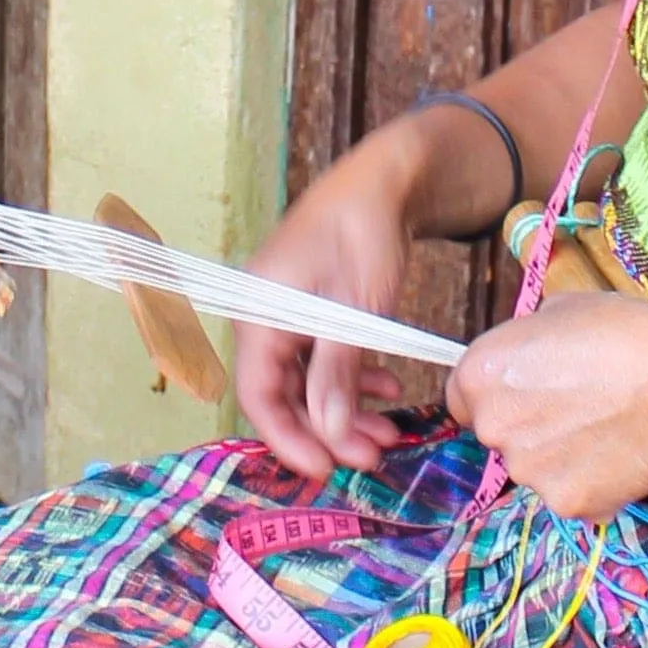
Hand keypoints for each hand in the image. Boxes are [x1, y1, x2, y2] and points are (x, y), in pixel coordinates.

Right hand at [234, 136, 422, 480]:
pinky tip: (387, 389)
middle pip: (283, 394)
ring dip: (345, 411)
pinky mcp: (312, 310)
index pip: (258, 395)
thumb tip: (331, 435)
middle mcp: (265, 317)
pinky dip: (352, 380)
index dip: (289, 439)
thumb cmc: (367, 229)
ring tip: (389, 432)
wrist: (387, 176)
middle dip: (327, 431)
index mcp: (261, 313)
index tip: (326, 471)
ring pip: (307, 382)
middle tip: (374, 457)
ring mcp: (288, 314)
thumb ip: (338, 371)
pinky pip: (322, 359)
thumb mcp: (358, 306)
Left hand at [446, 293, 647, 521]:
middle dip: (529, 426)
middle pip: (497, 436)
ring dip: (561, 456)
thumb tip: (529, 354)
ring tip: (609, 428)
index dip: (496, 394)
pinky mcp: (565, 503)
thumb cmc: (627, 335)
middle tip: (580, 408)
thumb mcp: (562, 310)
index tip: (526, 392)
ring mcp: (527, 471)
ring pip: (535, 468)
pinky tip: (623, 455)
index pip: (460, 398)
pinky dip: (593, 482)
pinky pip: (571, 494)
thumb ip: (527, 340)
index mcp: (481, 373)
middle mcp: (492, 427)